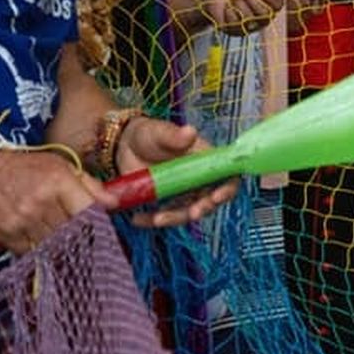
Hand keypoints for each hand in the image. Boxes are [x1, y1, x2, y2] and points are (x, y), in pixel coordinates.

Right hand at [0, 148, 115, 253]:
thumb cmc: (25, 167)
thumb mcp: (61, 165)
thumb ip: (90, 185)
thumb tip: (114, 203)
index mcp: (59, 182)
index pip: (89, 211)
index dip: (100, 225)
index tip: (105, 232)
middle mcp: (41, 202)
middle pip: (73, 232)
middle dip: (83, 240)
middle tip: (88, 244)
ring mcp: (23, 220)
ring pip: (54, 246)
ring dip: (63, 249)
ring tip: (67, 247)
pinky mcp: (7, 234)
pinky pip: (32, 253)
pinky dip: (41, 253)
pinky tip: (44, 247)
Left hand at [115, 118, 238, 228]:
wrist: (126, 146)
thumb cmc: (150, 134)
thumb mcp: (159, 132)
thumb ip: (173, 135)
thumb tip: (190, 131)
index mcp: (206, 161)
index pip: (227, 177)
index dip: (227, 189)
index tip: (217, 197)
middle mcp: (198, 180)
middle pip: (209, 200)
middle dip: (202, 209)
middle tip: (193, 213)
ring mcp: (182, 194)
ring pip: (186, 212)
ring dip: (175, 219)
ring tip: (157, 219)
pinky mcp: (165, 203)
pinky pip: (162, 217)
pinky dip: (150, 221)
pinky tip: (138, 218)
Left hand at [205, 0, 286, 33]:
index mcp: (270, 5)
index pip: (278, 4)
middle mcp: (262, 18)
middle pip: (265, 13)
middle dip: (252, 0)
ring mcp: (250, 26)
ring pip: (249, 17)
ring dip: (239, 3)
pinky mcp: (236, 31)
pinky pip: (235, 22)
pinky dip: (229, 11)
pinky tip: (227, 8)